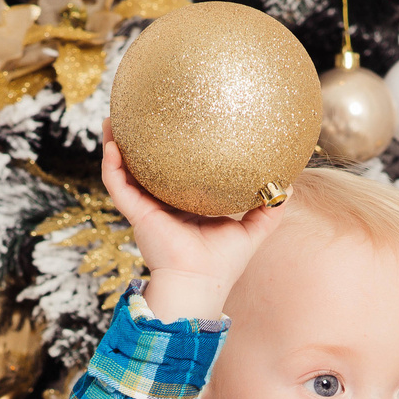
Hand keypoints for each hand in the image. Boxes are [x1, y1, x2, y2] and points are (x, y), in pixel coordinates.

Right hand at [101, 122, 285, 323]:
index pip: (173, 175)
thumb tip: (287, 185)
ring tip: (111, 120)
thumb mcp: (252, 230)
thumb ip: (268, 208)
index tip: (173, 127)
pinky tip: (111, 145)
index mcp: (184, 208)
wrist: (201, 283)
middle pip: (144, 168)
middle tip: (134, 115)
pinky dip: (111, 167)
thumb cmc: (223, 264)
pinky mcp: (138, 215)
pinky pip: (118, 187)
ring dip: (114, 146)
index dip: (170, 152)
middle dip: (136, 143)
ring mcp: (146, 210)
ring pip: (124, 173)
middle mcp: (162, 206)